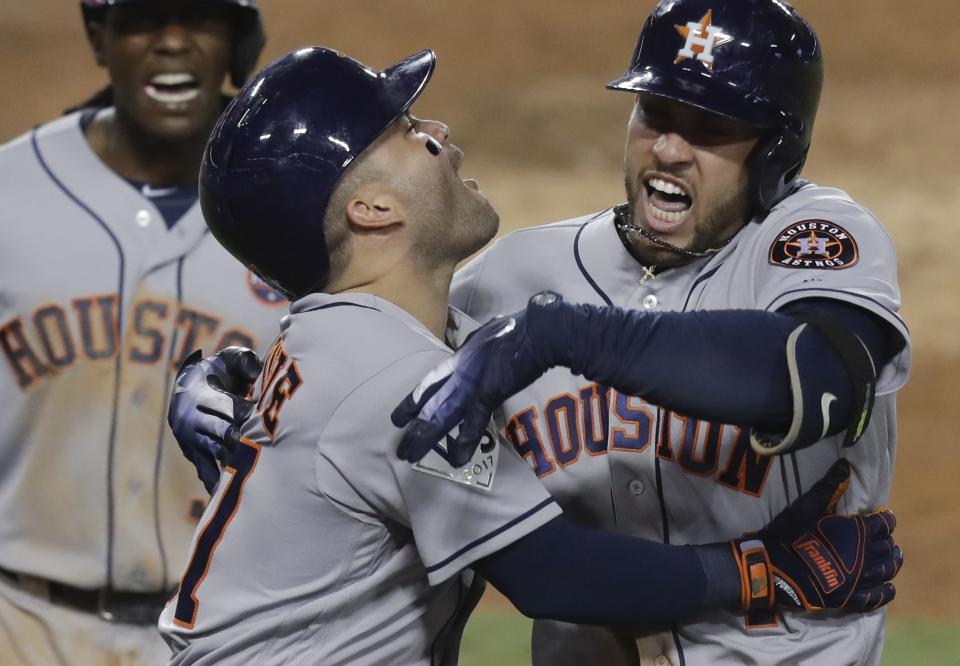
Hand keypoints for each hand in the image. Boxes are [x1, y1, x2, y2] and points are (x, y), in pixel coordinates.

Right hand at [168, 347, 261, 492]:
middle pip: (223, 434)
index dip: (249, 415)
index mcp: (202, 395)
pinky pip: (204, 470)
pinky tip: (228, 498)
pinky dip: (216, 483)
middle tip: (267, 455)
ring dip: (234, 465)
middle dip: (244, 443)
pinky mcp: (191, 453)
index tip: (269, 423)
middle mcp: (192, 419)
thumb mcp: (230, 359)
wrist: (189, 385)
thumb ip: (243, 361)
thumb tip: (255, 372)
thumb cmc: (219, 371)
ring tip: (254, 480)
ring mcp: (190, 439)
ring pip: (215, 454)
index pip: (229, 408)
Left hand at [392, 292, 564, 465]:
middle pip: (431, 405)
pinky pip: (474, 422)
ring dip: (427, 437)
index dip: (414, 401)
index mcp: (459, 360)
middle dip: (415, 428)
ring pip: (442, 416)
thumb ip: (476, 348)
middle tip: (401, 449)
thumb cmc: (515, 330)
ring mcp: (471, 384)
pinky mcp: (488, 393)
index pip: (430, 384)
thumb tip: (475, 350)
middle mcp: (459, 374)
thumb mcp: (485, 336)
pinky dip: (465, 441)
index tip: (398, 418)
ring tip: (410, 455)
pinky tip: (457, 459)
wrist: (534, 331)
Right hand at [734, 459, 901, 614]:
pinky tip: (889, 586)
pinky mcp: (850, 598)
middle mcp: (864, 556)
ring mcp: (859, 580)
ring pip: (887, 570)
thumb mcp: (807, 506)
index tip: (884, 515)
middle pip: (886, 547)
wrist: (773, 567)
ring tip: (893, 557)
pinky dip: (887, 590)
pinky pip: (877, 596)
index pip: (883, 523)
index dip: (886, 518)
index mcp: (856, 532)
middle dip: (888, 539)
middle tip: (885, 536)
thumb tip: (845, 465)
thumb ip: (829, 487)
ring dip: (892, 562)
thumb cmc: (789, 534)